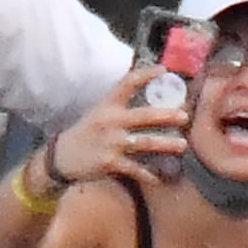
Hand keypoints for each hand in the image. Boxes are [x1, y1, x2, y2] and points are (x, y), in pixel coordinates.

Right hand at [48, 67, 189, 182]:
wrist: (62, 155)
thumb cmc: (88, 132)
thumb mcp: (101, 112)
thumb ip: (123, 105)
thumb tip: (153, 98)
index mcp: (108, 104)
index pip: (128, 83)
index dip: (146, 74)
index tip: (164, 70)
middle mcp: (110, 121)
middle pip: (143, 116)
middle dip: (166, 115)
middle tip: (185, 116)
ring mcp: (111, 143)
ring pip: (144, 143)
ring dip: (166, 144)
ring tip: (182, 145)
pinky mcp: (110, 163)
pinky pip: (135, 169)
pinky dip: (149, 174)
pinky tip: (160, 178)